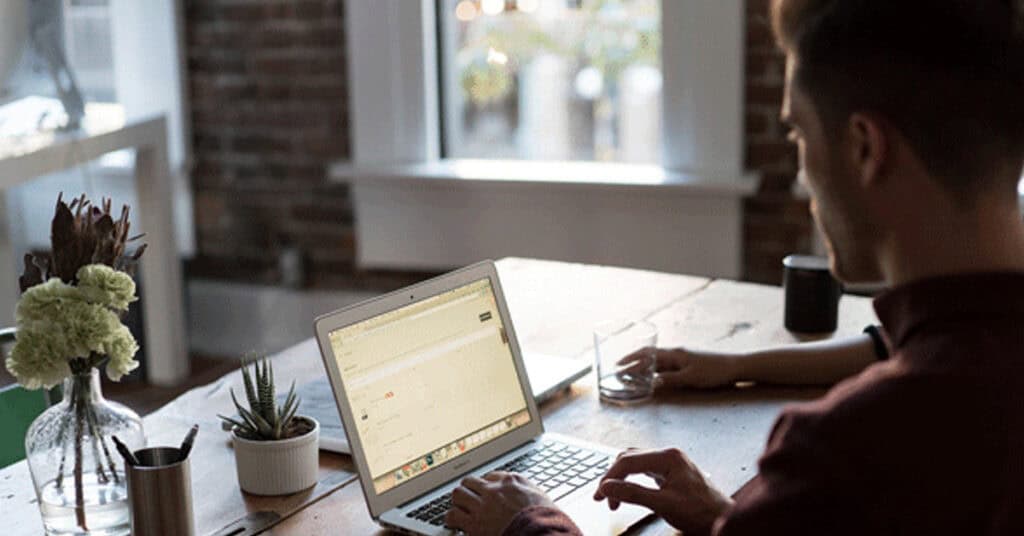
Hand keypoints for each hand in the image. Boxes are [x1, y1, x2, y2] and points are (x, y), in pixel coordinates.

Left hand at [445, 471, 560, 534]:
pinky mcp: (474, 524)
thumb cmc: (546, 519)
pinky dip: (452, 519)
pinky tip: (455, 523)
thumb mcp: (541, 496)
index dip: (486, 485)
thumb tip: (522, 492)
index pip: (490, 475)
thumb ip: (526, 490)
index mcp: (511, 481)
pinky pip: (452, 515)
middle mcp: (494, 490)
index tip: (485, 492)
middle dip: (468, 490)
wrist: (541, 534)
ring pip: (458, 494)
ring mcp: (482, 506)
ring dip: (458, 502)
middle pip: (470, 481)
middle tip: (469, 499)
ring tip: (460, 509)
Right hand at [594, 448, 732, 535]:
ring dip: (621, 479)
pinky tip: (628, 491)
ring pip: (636, 463)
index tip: (600, 495)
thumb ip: (633, 494)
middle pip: (629, 459)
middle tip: (602, 498)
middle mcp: (669, 455)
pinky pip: (644, 470)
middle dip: (613, 478)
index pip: (628, 461)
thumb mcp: (663, 504)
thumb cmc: (701, 512)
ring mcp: (671, 463)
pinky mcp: (671, 472)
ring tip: (613, 497)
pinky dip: (632, 481)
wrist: (723, 520)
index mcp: (668, 457)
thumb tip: (607, 487)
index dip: (610, 478)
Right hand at [619, 347, 737, 388]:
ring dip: (642, 365)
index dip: (631, 360)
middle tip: (619, 368)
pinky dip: (654, 369)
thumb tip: (652, 382)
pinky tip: (652, 375)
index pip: (647, 355)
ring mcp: (681, 358)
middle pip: (649, 355)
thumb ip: (670, 379)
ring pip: (656, 360)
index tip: (618, 366)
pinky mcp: (687, 363)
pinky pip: (665, 365)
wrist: (734, 367)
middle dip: (633, 361)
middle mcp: (675, 353)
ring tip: (631, 373)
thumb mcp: (691, 378)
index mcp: (674, 354)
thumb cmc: (714, 372)